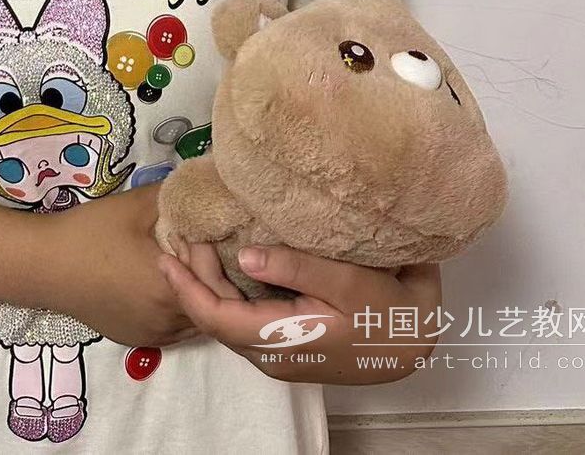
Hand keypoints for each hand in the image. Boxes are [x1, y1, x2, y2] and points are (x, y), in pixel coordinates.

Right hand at [41, 183, 204, 349]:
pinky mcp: (137, 339)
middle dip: (213, 275)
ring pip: (196, 321)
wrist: (46, 266)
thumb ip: (174, 196)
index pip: (216, 277)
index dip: (215, 250)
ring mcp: (152, 336)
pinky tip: (169, 284)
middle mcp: (167, 322)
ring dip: (200, 295)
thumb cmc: (91, 233)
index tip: (204, 227)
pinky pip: (175, 330)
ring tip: (189, 264)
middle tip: (203, 245)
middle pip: (211, 304)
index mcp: (170, 290)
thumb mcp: (137, 206)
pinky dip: (181, 309)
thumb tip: (198, 186)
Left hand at [158, 238, 441, 384]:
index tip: (165, 254)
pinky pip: (246, 316)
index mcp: (280, 340)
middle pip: (216, 318)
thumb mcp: (347, 281)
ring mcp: (281, 350)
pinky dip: (230, 289)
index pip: (215, 318)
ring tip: (199, 241)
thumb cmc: (386, 310)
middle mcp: (272, 352)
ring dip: (210, 283)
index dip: (186, 287)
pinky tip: (231, 259)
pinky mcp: (292, 341)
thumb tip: (244, 254)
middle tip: (185, 232)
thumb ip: (296, 268)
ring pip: (229, 318)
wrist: (419, 341)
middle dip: (194, 278)